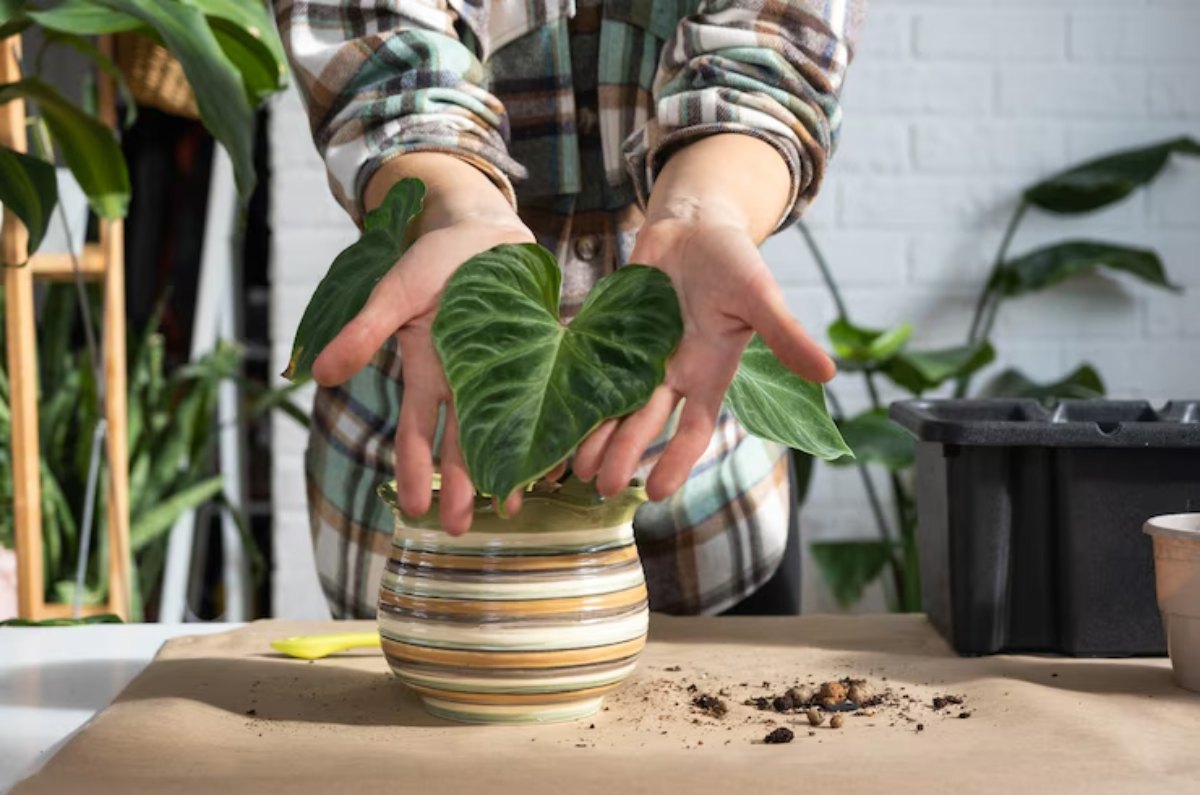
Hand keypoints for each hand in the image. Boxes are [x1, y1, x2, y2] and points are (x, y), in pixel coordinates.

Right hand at [311, 154, 533, 534]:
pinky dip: (554, 425)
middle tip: (460, 530)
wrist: (481, 227)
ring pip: (504, 428)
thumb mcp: (394, 292)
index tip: (414, 510)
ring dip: (505, 467)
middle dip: (461, 485)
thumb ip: (364, 333)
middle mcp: (466, 379)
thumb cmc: (432, 259)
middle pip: (462, 441)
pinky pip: (548, 396)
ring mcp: (504, 369)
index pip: (416, 430)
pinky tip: (563, 455)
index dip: (413, 469)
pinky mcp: (540, 353)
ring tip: (512, 510)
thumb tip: (319, 375)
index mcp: (430, 370)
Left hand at [573, 134, 834, 501]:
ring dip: (594, 433)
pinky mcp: (610, 332)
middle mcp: (670, 371)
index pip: (695, 428)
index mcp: (708, 371)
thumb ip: (787, 336)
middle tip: (600, 487)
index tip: (658, 493)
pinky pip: (587, 365)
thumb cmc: (733, 261)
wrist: (693, 225)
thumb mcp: (761, 296)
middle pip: (644, 423)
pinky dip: (570, 387)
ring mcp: (637, 354)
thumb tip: (830, 372)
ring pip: (612, 402)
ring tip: (571, 465)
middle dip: (623, 454)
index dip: (677, 460)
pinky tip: (548, 410)